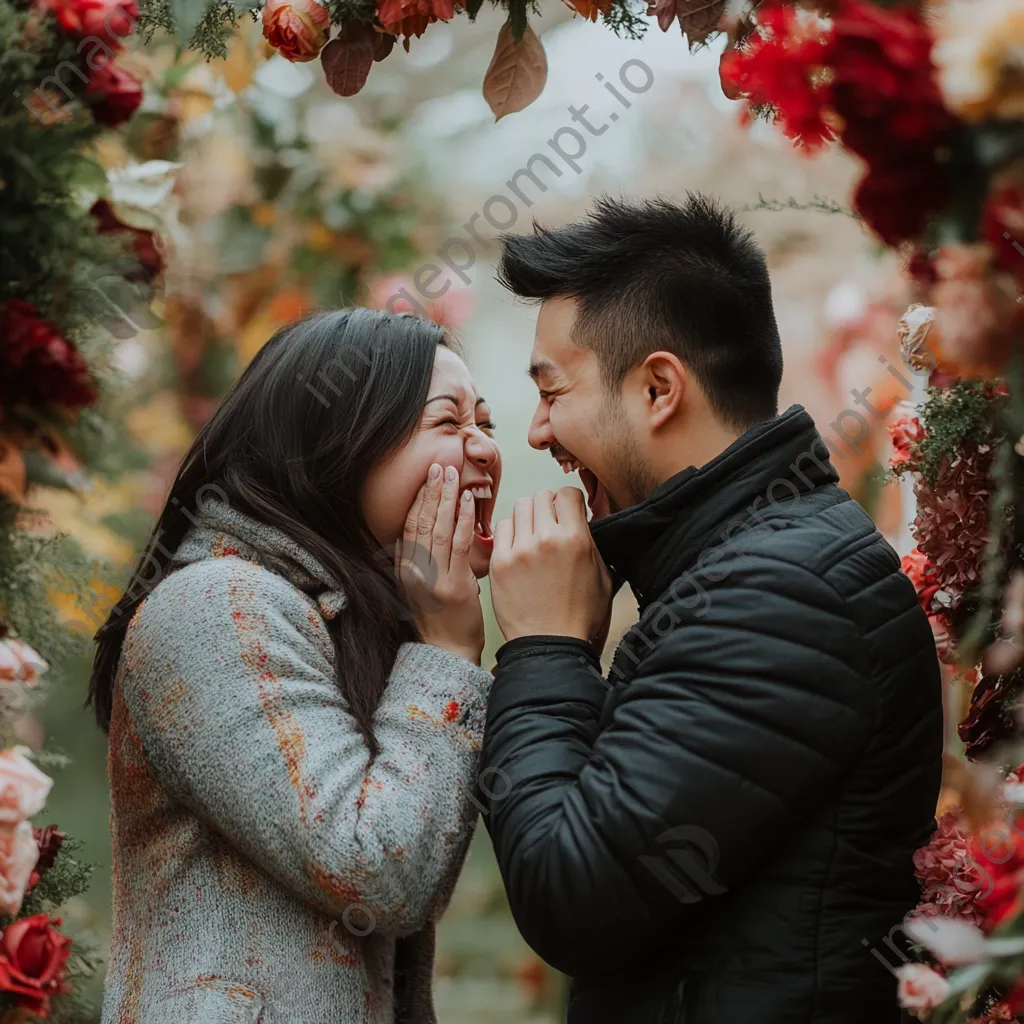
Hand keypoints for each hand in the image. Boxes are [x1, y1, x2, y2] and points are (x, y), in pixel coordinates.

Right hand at [396, 464, 484, 664]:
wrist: (447, 653)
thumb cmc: (441, 618)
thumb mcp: (422, 587)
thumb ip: (422, 560)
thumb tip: (428, 532)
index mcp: (404, 569)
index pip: (409, 525)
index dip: (419, 499)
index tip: (428, 477)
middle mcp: (414, 571)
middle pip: (421, 522)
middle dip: (431, 491)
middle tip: (440, 466)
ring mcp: (432, 578)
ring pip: (439, 529)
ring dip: (447, 499)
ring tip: (453, 476)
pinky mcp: (454, 585)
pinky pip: (459, 545)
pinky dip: (463, 520)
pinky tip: (469, 502)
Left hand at [490, 487, 612, 643]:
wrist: (550, 644)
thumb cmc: (578, 616)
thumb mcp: (602, 575)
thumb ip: (592, 541)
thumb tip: (585, 520)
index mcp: (576, 539)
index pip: (567, 493)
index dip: (568, 500)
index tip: (567, 510)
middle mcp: (547, 539)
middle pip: (541, 497)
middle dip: (547, 507)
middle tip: (548, 524)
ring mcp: (520, 550)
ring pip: (519, 507)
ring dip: (527, 517)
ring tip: (531, 535)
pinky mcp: (500, 562)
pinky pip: (501, 527)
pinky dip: (510, 532)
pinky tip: (517, 547)